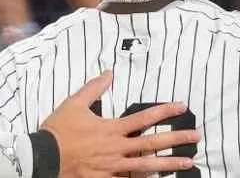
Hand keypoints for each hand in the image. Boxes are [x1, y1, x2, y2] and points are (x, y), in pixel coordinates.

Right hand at [41, 73, 198, 177]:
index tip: (182, 106)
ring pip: (147, 167)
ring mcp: (113, 167)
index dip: (165, 111)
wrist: (43, 158)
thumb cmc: (58, 131)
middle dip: (177, 139)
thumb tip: (109, 72)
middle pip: (153, 143)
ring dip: (169, 164)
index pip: (144, 118)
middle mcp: (117, 149)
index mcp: (111, 129)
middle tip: (196, 136)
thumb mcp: (74, 104)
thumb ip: (94, 88)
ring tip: (188, 162)